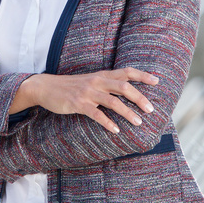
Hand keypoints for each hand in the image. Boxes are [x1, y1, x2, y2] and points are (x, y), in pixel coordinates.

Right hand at [33, 68, 158, 134]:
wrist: (46, 87)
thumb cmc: (71, 86)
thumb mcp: (90, 81)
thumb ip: (106, 84)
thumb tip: (126, 91)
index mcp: (102, 75)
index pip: (126, 72)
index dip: (142, 76)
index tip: (157, 81)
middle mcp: (97, 81)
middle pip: (124, 87)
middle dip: (140, 98)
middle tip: (151, 109)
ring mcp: (88, 92)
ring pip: (113, 102)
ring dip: (127, 113)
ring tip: (138, 123)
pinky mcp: (78, 104)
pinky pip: (96, 114)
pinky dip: (108, 123)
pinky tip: (116, 130)